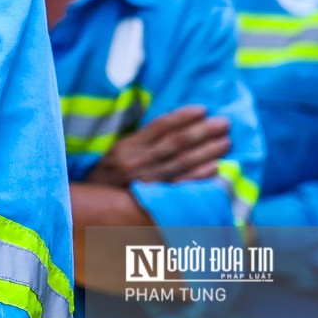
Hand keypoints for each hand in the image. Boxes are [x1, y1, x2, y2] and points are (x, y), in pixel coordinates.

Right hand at [87, 106, 230, 187]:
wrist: (92, 208)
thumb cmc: (109, 176)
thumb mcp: (117, 152)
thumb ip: (142, 140)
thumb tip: (175, 126)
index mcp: (126, 147)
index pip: (159, 127)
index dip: (182, 117)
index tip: (203, 109)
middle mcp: (135, 163)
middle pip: (175, 144)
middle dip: (202, 132)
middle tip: (223, 123)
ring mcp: (145, 183)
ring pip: (181, 163)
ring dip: (206, 151)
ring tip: (225, 142)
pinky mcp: (153, 200)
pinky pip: (180, 186)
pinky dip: (198, 176)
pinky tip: (215, 167)